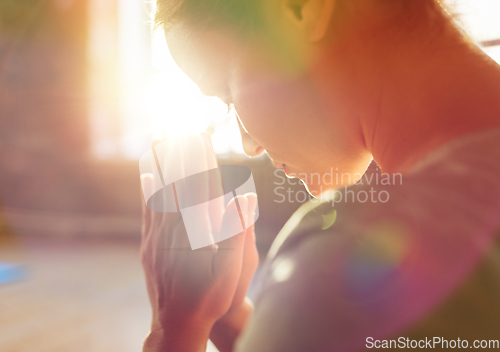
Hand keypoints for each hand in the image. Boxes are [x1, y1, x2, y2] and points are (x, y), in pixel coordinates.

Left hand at [139, 135, 257, 351]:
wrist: (177, 325)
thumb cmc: (211, 298)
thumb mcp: (233, 269)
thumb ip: (237, 230)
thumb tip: (243, 195)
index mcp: (198, 229)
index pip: (200, 184)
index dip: (201, 157)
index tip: (200, 133)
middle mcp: (175, 227)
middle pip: (178, 181)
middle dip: (180, 151)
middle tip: (179, 124)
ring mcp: (158, 235)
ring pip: (159, 190)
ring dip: (161, 161)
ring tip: (160, 137)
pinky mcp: (149, 245)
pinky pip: (147, 208)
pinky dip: (147, 187)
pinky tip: (146, 172)